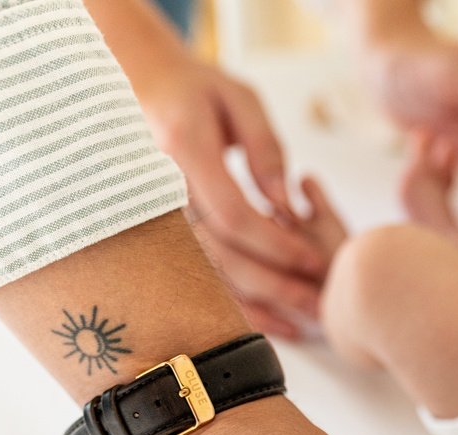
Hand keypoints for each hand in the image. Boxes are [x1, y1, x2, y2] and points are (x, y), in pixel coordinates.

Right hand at [142, 51, 345, 337]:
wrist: (138, 92)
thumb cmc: (194, 91)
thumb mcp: (238, 98)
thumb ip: (264, 148)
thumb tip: (285, 203)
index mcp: (181, 153)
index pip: (232, 216)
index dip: (275, 243)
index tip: (311, 258)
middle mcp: (161, 195)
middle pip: (221, 258)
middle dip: (275, 285)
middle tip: (319, 304)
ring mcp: (156, 221)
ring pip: (208, 278)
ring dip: (259, 305)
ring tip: (303, 318)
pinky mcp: (161, 238)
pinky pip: (198, 282)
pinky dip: (235, 306)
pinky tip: (272, 321)